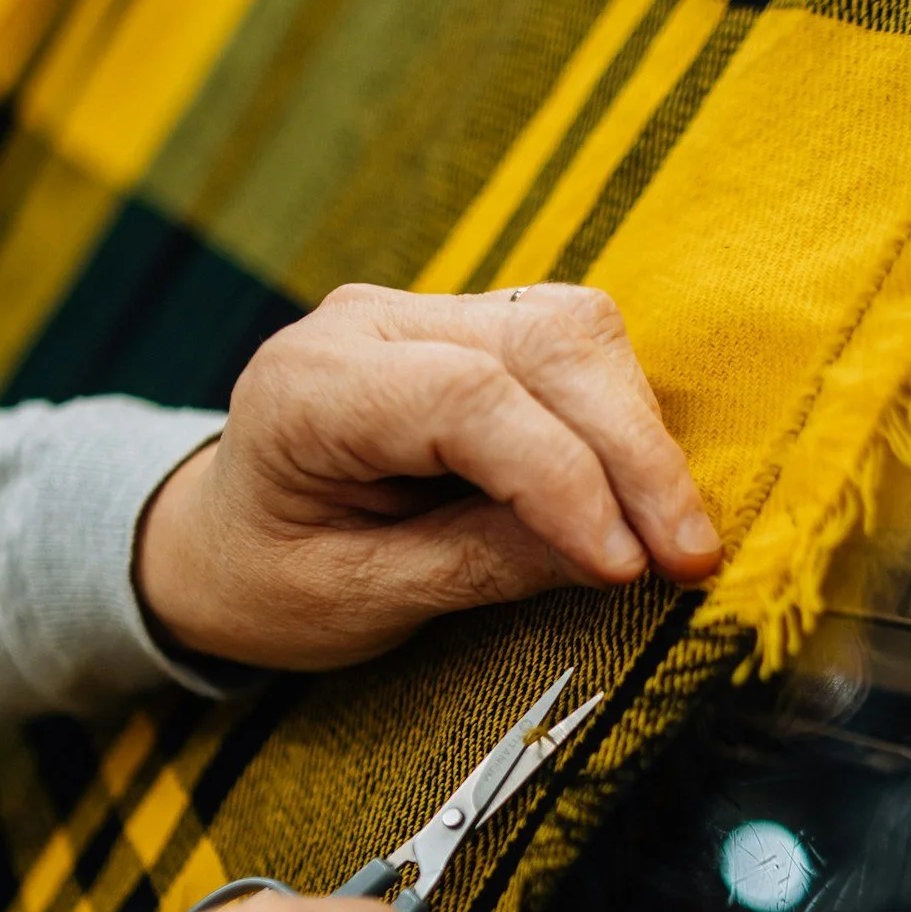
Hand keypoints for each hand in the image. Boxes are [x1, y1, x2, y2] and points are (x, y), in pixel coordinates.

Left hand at [136, 282, 720, 669]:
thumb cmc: (269, 582)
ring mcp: (425, 311)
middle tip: (691, 559)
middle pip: (543, 343)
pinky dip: (624, 420)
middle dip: (633, 454)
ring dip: (641, 432)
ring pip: (575, 330)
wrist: (219, 541)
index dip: (562, 480)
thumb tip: (616, 554)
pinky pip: (573, 349)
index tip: (625, 569)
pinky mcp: (472, 328)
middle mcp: (370, 322)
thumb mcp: (355, 600)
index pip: (466, 399)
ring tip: (676, 538)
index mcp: (310, 387)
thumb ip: (477, 566)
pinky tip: (644, 499)